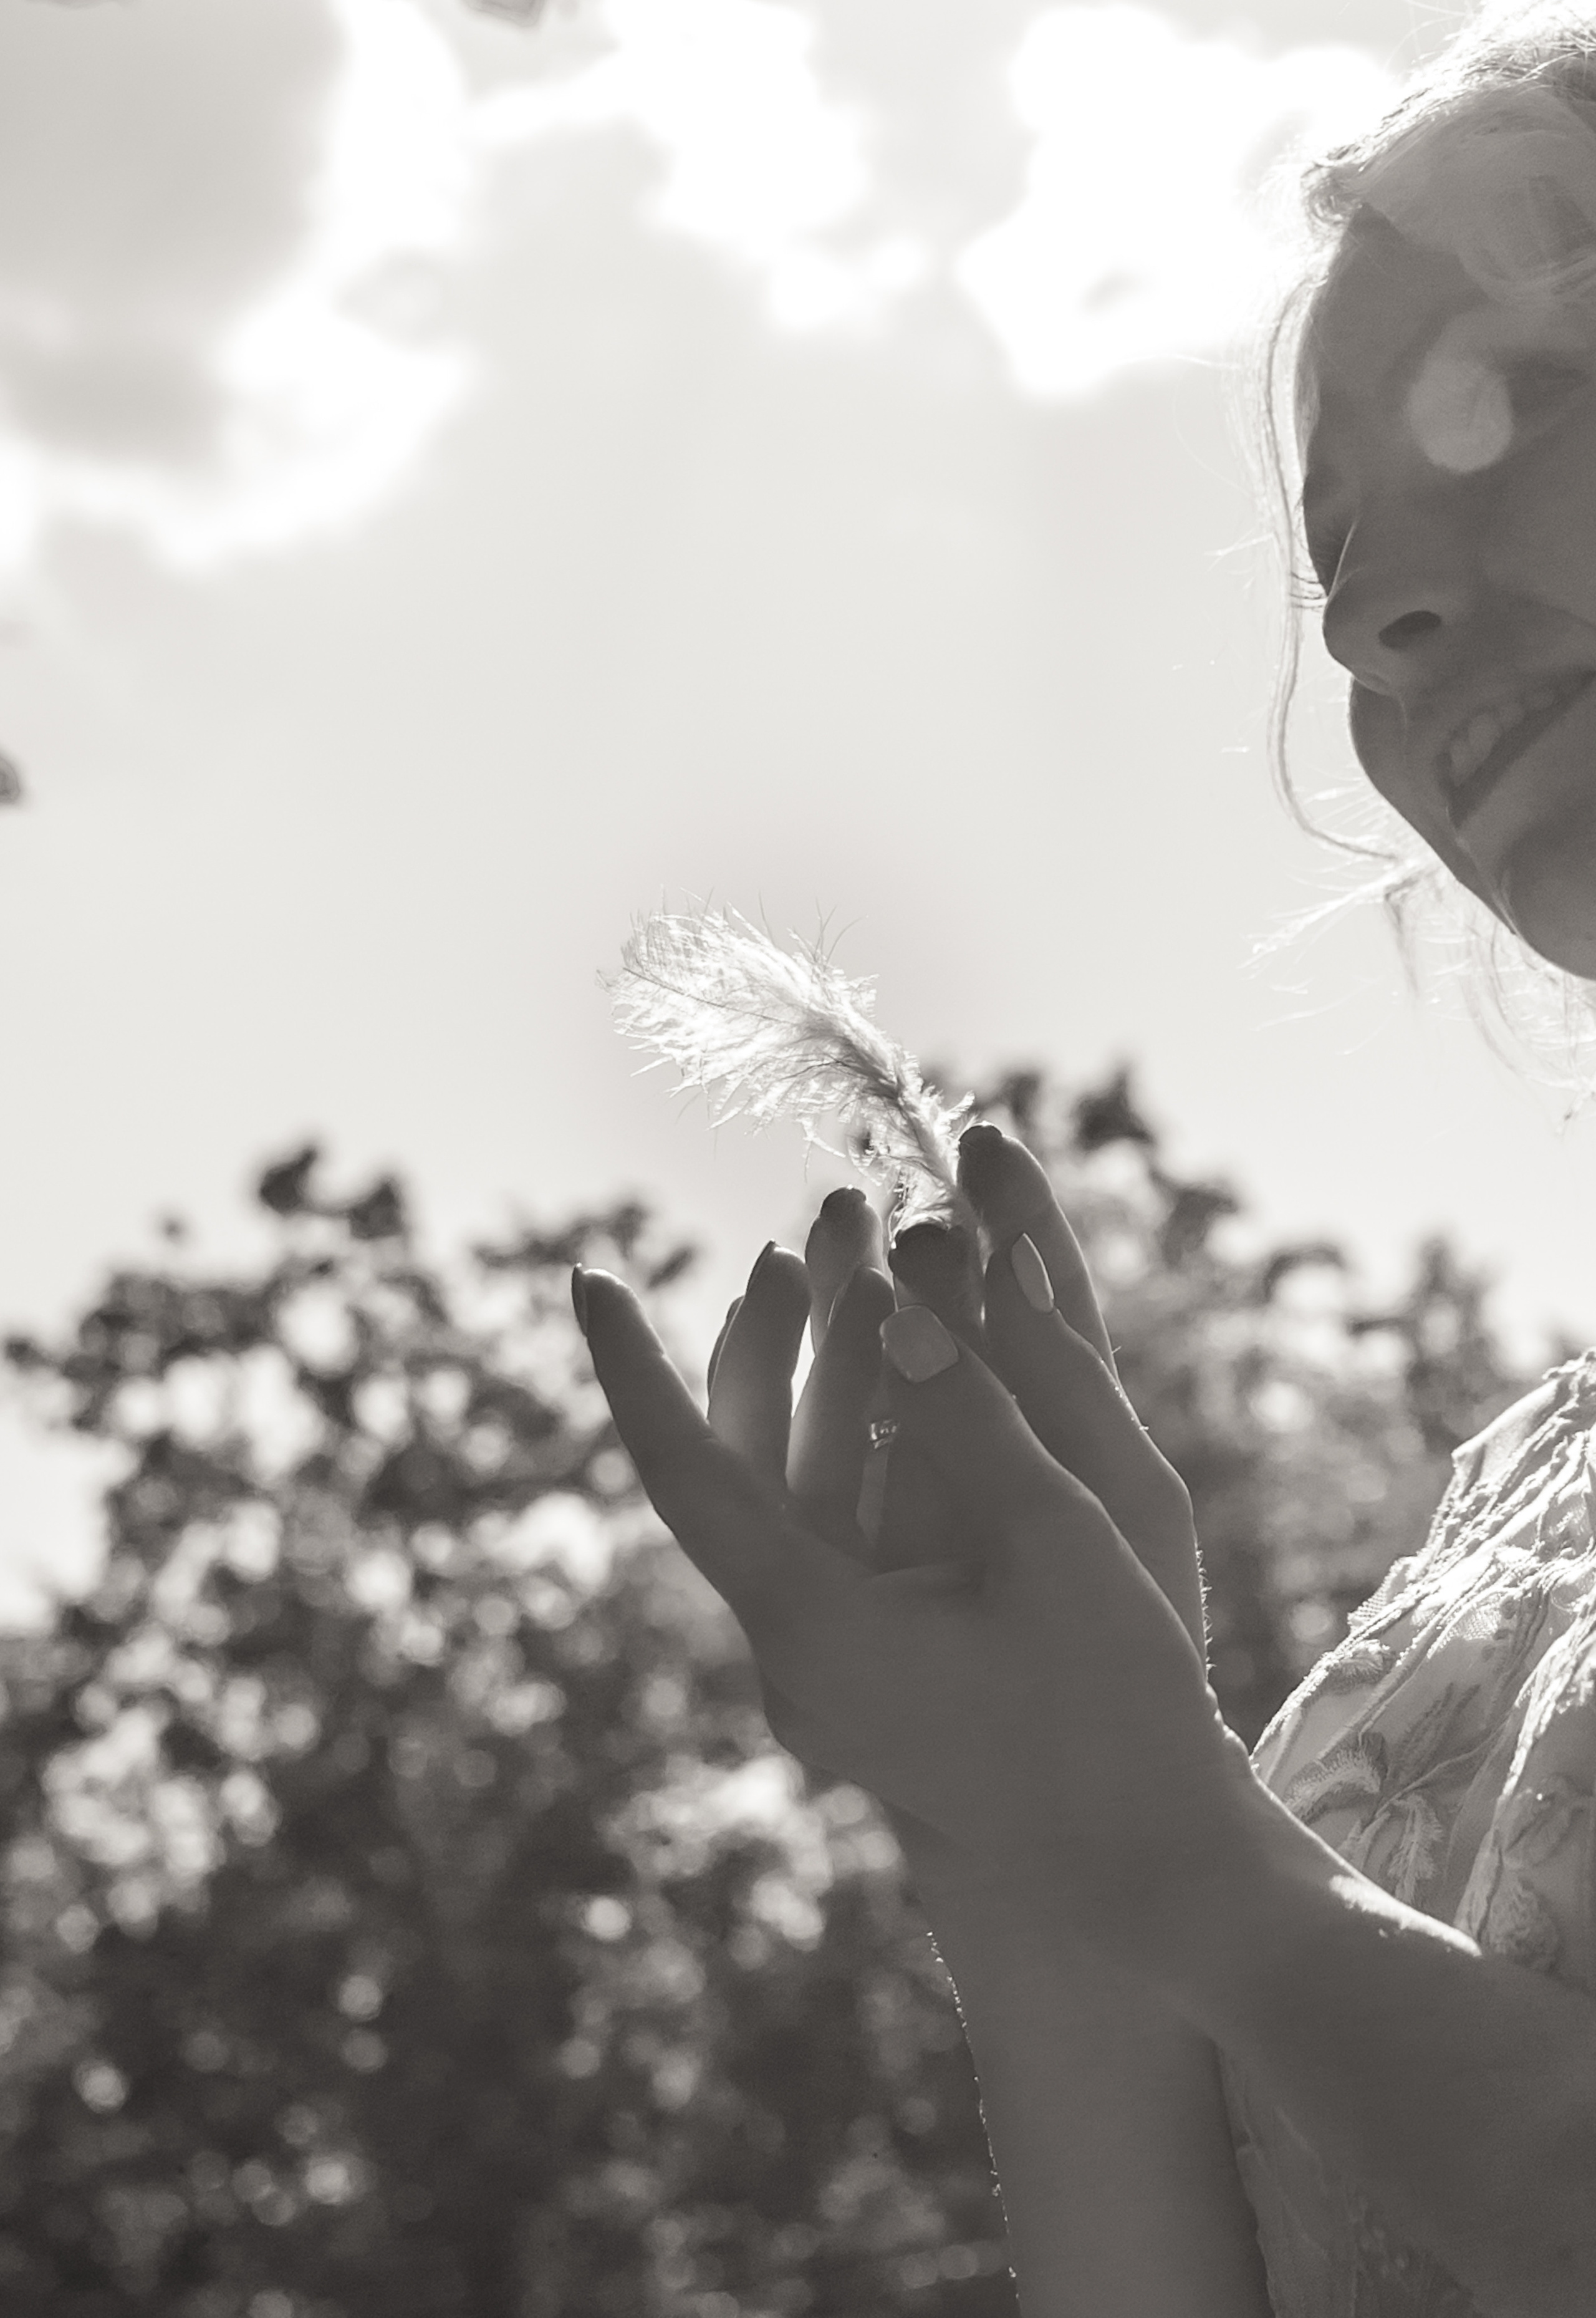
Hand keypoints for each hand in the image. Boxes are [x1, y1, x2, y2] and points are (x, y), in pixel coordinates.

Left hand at [697, 1126, 1211, 1906]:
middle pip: (737, 1466)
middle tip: (817, 1224)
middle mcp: (794, 1656)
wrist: (1144, 1877)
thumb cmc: (1115, 1711)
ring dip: (819, 1381)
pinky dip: (852, 1445)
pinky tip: (891, 1373)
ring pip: (785, 1496)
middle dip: (771, 1335)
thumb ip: (971, 1415)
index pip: (683, 1470)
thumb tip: (903, 1302)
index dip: (629, 1366)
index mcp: (814, 1627)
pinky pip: (830, 1535)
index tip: (588, 1274)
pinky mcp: (868, 1678)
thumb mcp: (1056, 1540)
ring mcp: (826, 1675)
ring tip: (858, 1264)